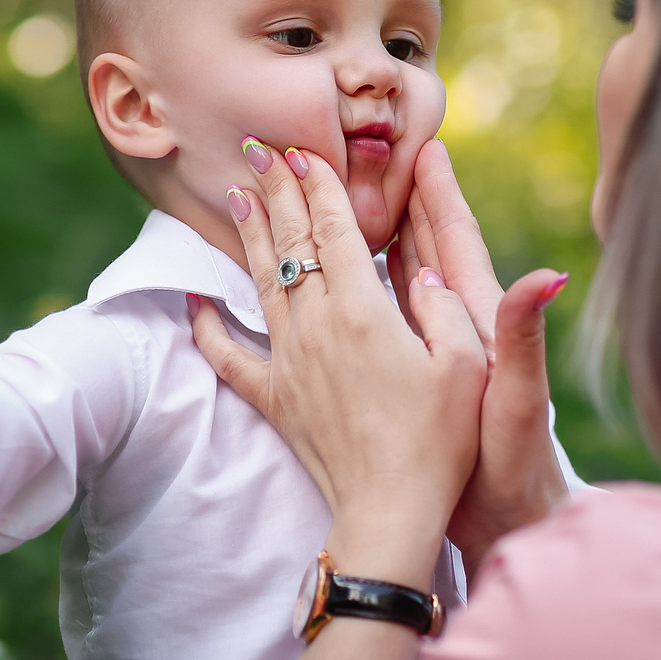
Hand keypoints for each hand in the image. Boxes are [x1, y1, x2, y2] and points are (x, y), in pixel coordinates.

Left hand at [188, 139, 487, 588]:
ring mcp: (290, 362)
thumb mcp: (467, 366)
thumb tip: (429, 263)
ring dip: (249, 235)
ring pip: (261, 284)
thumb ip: (449, 306)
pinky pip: (229, 355)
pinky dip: (207, 326)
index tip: (305, 150)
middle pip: (291, 244)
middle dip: (276, 191)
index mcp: (364, 310)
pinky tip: (193, 301)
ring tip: (236, 194)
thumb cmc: (440, 441)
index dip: (320, 185)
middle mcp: (317, 327)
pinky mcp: (274, 398)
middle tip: (258, 148)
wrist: (389, 511)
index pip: (335, 230)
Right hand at [389, 143, 572, 571]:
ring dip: (378, 234)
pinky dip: (366, 287)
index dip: (440, 194)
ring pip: (401, 275)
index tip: (425, 144)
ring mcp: (439, 349)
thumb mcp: (518, 399)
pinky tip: (343, 276)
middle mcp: (459, 326)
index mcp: (481, 321)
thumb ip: (525, 337)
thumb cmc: (514, 466)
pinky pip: (386, 316)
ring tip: (348, 194)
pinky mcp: (421, 375)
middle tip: (369, 152)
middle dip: (400, 197)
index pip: (457, 242)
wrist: (506, 521)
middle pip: (425, 246)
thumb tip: (550, 275)